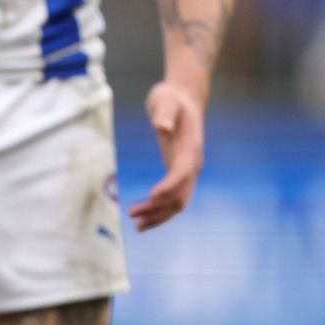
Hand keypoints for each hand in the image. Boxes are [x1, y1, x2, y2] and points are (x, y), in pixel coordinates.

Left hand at [133, 82, 204, 230]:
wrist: (185, 98)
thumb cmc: (172, 99)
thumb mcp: (166, 99)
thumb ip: (164, 112)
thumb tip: (161, 125)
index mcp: (189, 148)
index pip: (181, 173)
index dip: (168, 187)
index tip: (150, 196)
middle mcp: (192, 163)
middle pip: (180, 194)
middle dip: (158, 207)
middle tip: (132, 214)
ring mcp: (188, 170)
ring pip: (179, 201)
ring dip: (159, 215)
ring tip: (137, 225)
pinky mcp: (179, 173)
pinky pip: (175, 198)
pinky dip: (161, 211)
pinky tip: (145, 219)